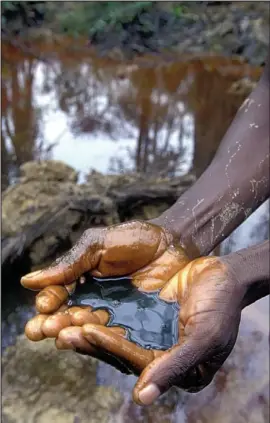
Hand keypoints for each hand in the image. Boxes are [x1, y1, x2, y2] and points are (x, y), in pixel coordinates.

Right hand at [21, 220, 188, 370]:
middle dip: (55, 324)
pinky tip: (90, 339)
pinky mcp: (134, 326)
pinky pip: (115, 335)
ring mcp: (114, 315)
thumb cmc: (135, 239)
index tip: (43, 306)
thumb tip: (29, 281)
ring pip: (89, 329)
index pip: (58, 296)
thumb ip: (70, 263)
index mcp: (82, 282)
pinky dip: (101, 339)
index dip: (49, 302)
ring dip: (73, 334)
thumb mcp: (98, 245)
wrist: (173, 243)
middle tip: (45, 329)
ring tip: (62, 337)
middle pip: (69, 317)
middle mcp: (94, 302)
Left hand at [69, 256, 243, 404]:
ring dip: (85, 326)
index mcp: (174, 368)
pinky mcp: (143, 314)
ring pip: (112, 332)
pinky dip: (97, 310)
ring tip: (57, 320)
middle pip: (117, 350)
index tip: (84, 332)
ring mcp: (149, 333)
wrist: (226, 274)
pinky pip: (117, 315)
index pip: (136, 361)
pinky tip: (76, 305)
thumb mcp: (204, 337)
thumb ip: (174, 366)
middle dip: (87, 339)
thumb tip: (142, 399)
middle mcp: (157, 353)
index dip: (110, 346)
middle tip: (58, 330)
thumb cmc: (222, 306)